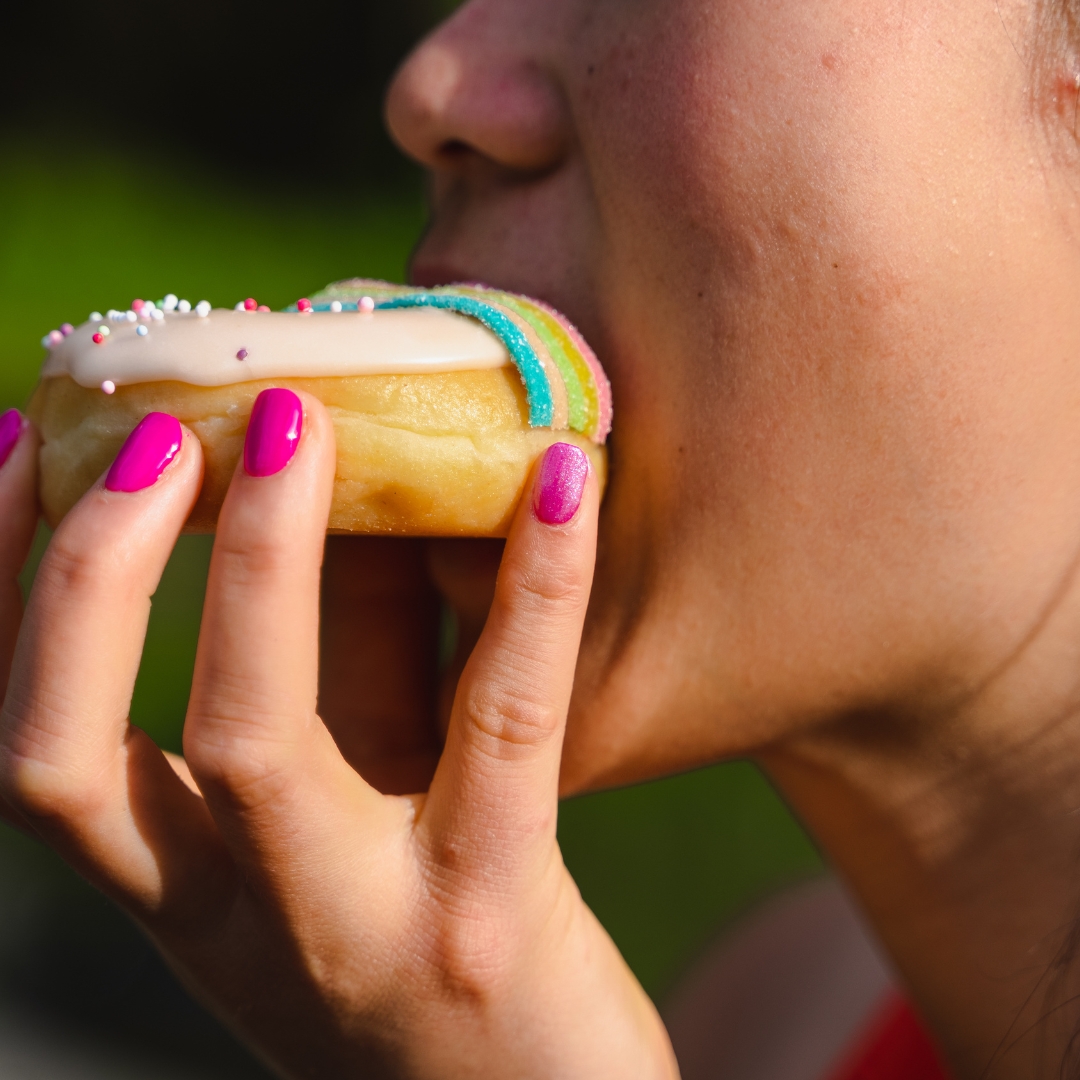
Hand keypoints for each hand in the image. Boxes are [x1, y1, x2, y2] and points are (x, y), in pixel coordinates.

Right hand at [0, 395, 677, 1078]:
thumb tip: (327, 487)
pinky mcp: (492, 919)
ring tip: (301, 423)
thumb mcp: (346, 815)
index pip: (26, 742)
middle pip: (71, 754)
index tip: (24, 444)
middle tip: (159, 429)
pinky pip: (502, 720)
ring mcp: (354, 926)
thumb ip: (333, 665)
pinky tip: (566, 476)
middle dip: (90, 574)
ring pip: (252, 743)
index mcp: (178, 884)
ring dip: (260, 563)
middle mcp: (229, 917)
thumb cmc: (425, 945)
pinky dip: (533, 583)